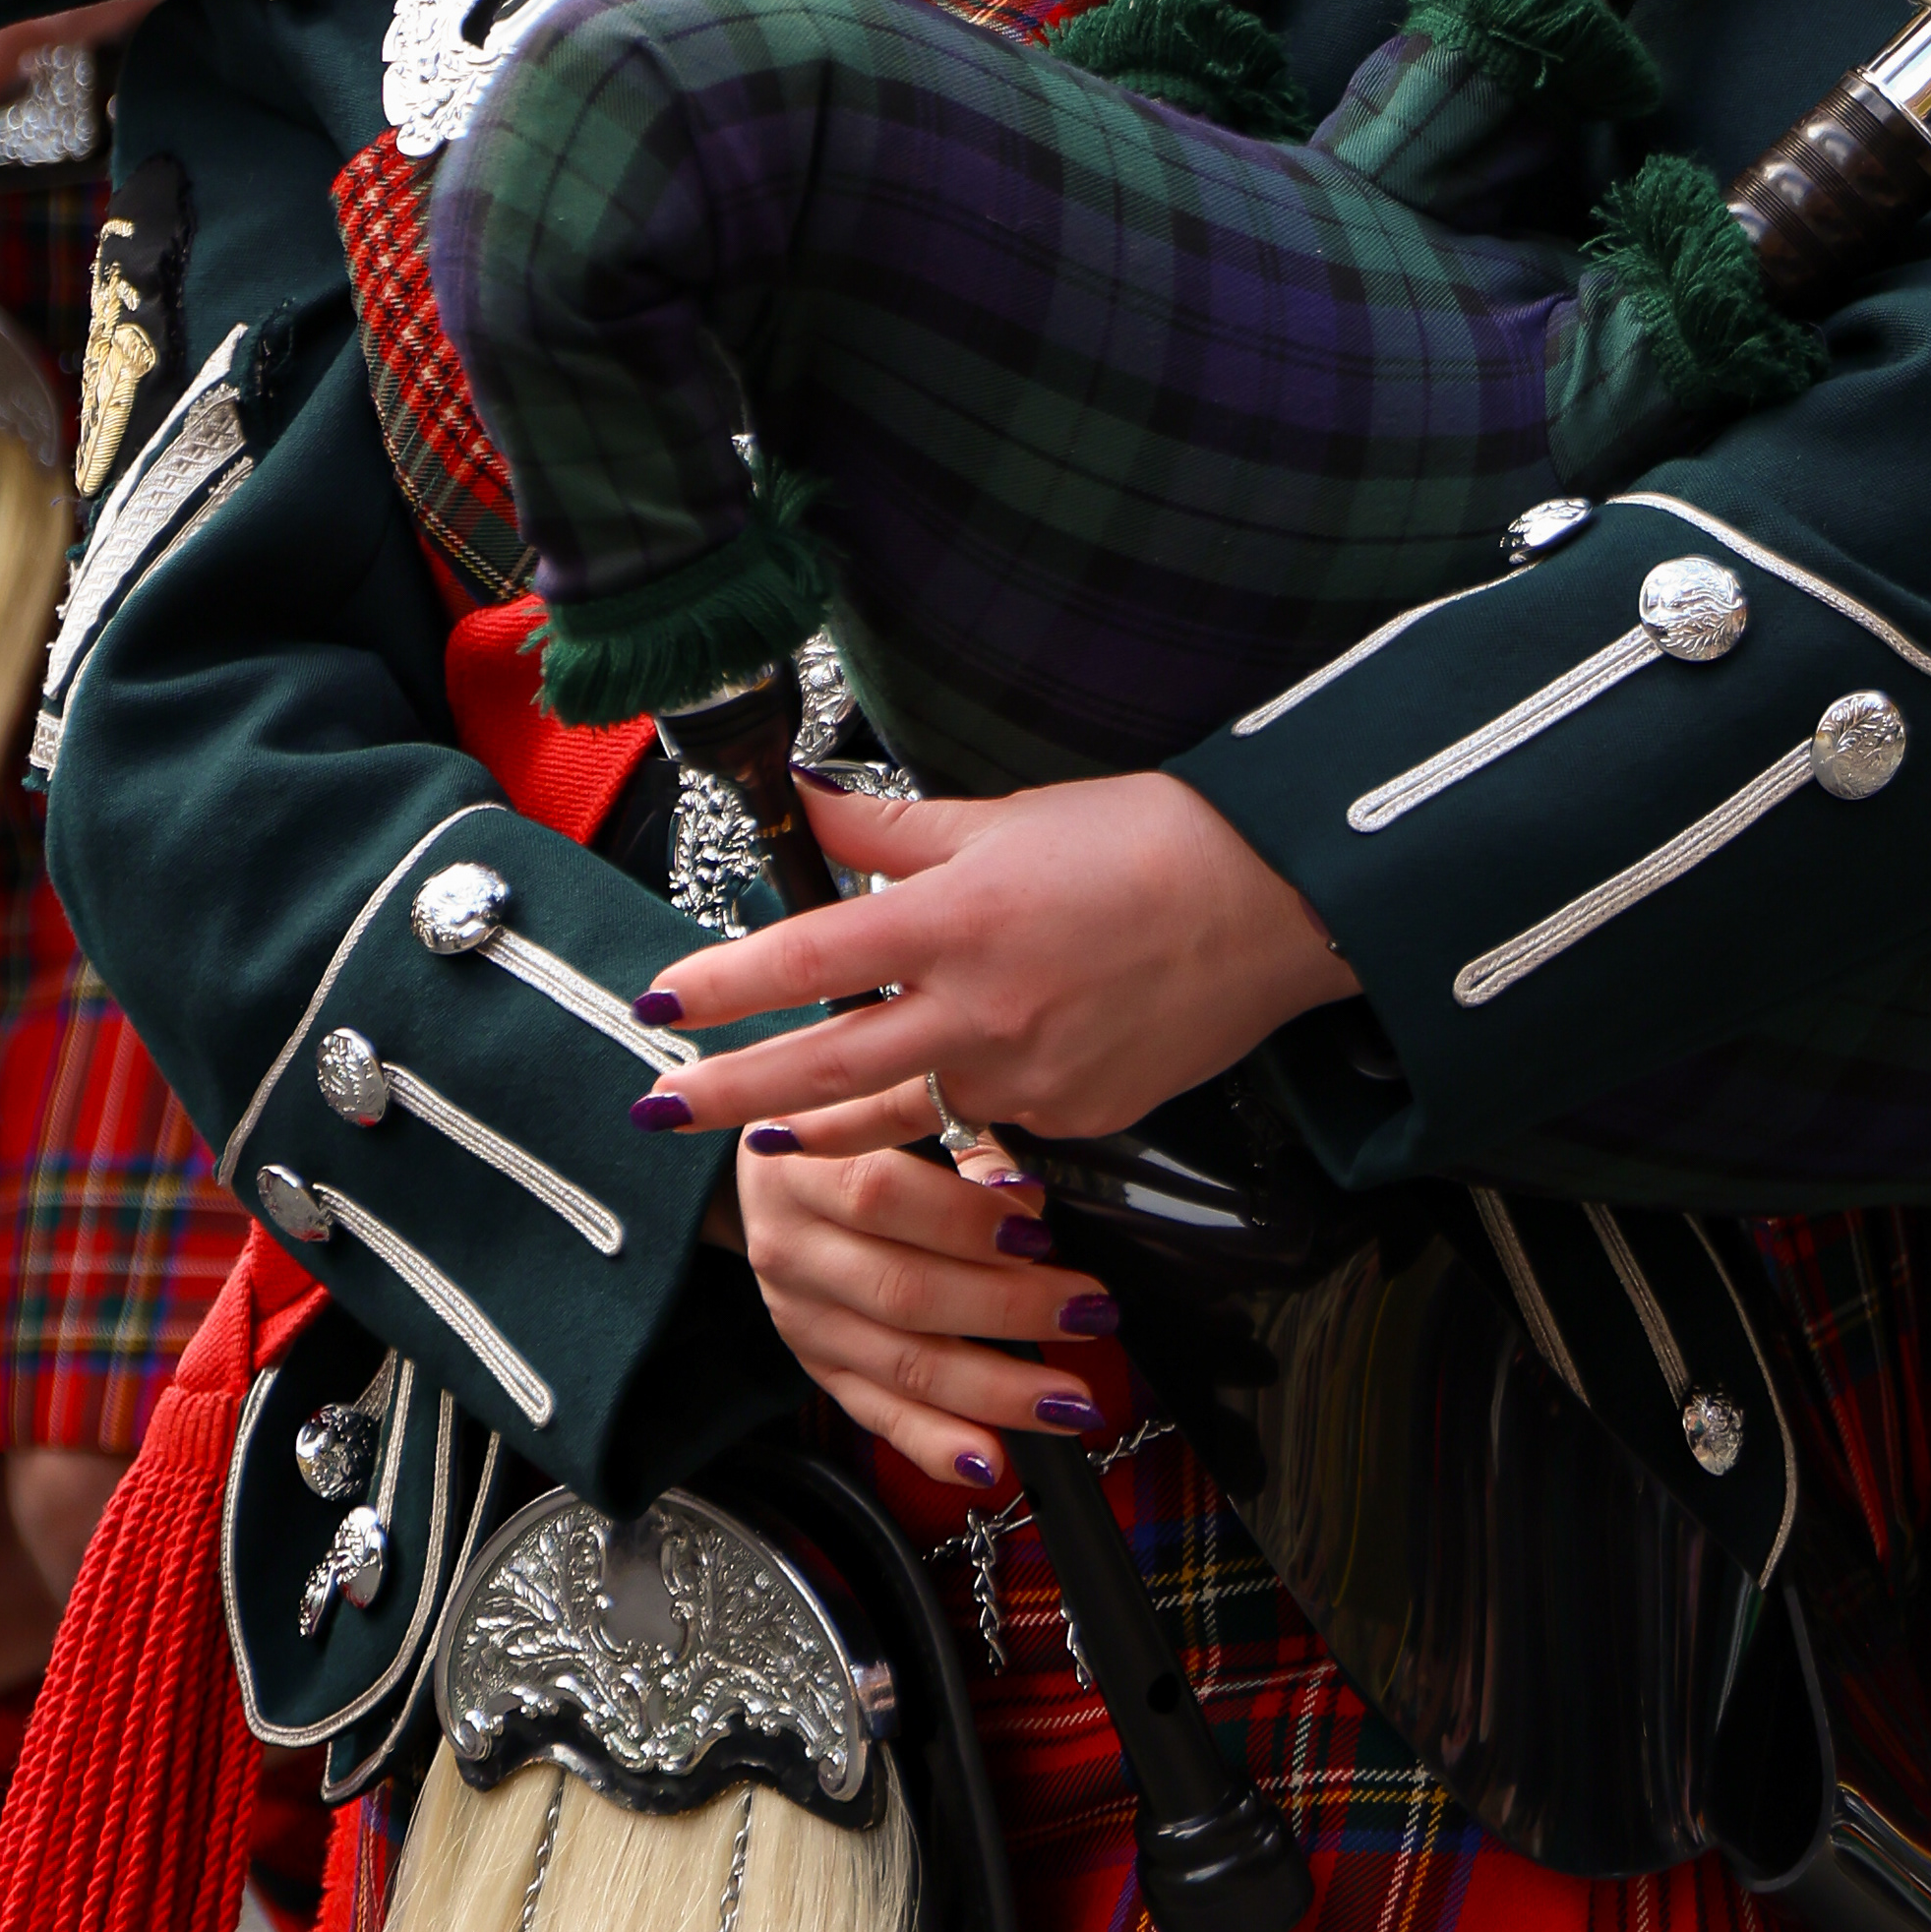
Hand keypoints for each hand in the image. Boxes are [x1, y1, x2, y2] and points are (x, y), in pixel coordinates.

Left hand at [628, 769, 1362, 1156]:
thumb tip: (808, 804)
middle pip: (821, 1066)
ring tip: (765, 1128)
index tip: (656, 1001)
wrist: (1275, 903)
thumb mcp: (1006, 814)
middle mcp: (980, 1010)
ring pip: (897, 1111)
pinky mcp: (1071, 1117)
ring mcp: (1027, 1076)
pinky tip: (942, 1084)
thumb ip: (892, 826)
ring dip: (821, 1121)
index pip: (807, 956)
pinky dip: (950, 1104)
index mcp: (957, 918)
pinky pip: (987, 1119)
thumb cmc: (1147, 839)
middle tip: (654, 1109)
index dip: (720, 985)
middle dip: (724, 1093)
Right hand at [714, 1120, 1140, 1494]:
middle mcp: (792, 1249)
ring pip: (900, 1365)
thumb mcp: (890, 1101)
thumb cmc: (850, 1123)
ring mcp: (802, 1318)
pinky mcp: (816, 1366)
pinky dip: (935, 1445)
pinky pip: (876, 1415)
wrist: (767, 1168)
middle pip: (901, 1291)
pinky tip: (991, 1460)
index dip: (962, 1220)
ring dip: (994, 1391)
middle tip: (1088, 1312)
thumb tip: (1023, 1200)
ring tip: (1069, 1400)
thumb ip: (959, 1140)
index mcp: (803, 1165)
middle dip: (1007, 1309)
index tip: (1039, 1234)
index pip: (880, 1196)